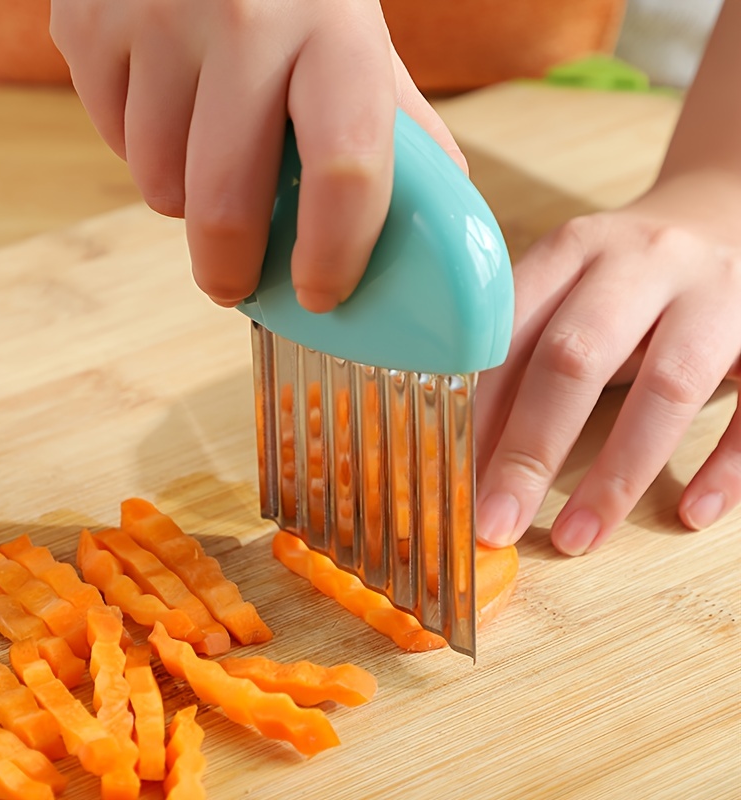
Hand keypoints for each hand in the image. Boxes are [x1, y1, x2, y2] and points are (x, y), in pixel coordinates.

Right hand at [49, 0, 464, 311]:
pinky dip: (143, 149)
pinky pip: (115, 142)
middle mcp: (242, 16)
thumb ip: (396, 123)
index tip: (321, 295)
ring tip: (207, 156)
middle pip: (228, 204)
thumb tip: (436, 214)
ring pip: (160, 186)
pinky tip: (167, 105)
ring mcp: (153, 15)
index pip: (344, 170)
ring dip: (187, 200)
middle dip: (231, 271)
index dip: (333, 254)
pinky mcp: (86, 21)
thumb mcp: (356, 35)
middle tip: (237, 285)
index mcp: (334, 25)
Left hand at [475, 170, 740, 554]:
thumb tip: (467, 444)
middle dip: (529, 450)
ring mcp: (715, 292)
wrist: (728, 209)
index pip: (509, 332)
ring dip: (616, 474)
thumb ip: (521, 346)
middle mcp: (642, 262)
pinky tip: (691, 514)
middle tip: (496, 522)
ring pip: (667, 386)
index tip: (453, 476)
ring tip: (574, 538)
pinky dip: (730, 466)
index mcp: (573, 250)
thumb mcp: (568, 284)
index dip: (476, 411)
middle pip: (574, 356)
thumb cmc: (626, 272)